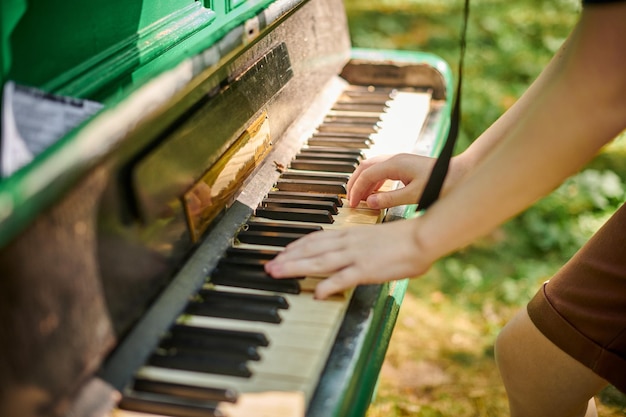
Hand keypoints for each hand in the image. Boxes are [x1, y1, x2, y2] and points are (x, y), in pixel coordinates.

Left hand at [264, 218, 432, 298]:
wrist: (422, 237)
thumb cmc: (404, 238)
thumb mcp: (375, 238)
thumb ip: (359, 246)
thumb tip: (349, 257)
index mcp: (350, 233)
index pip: (315, 238)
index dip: (296, 246)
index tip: (282, 253)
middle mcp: (347, 242)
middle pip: (310, 249)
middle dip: (287, 258)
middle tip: (269, 266)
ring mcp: (355, 255)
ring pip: (318, 261)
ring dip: (295, 267)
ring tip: (277, 273)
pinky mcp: (366, 269)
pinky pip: (342, 278)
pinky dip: (327, 285)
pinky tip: (316, 294)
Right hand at [347, 153, 435, 208]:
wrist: (461, 173)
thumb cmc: (442, 182)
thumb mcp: (415, 195)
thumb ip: (390, 199)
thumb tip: (370, 202)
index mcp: (395, 164)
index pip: (366, 175)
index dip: (356, 190)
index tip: (352, 204)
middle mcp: (395, 159)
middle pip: (365, 167)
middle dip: (355, 183)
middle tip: (350, 199)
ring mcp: (400, 161)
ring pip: (373, 167)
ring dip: (363, 181)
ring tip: (360, 198)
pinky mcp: (405, 166)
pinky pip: (382, 171)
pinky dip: (374, 181)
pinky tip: (375, 193)